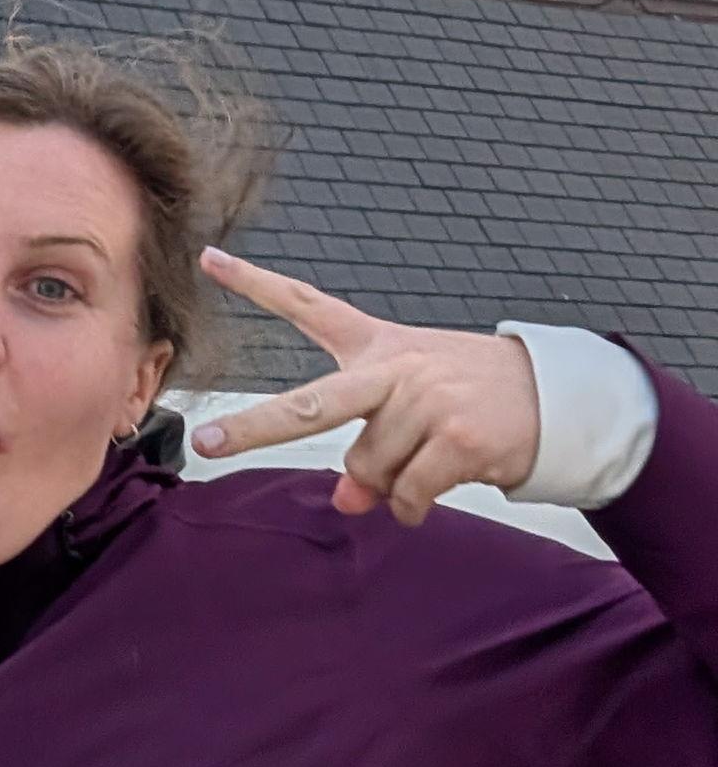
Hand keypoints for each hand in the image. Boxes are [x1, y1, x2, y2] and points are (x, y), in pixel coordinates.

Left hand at [190, 248, 541, 526]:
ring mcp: (425, 402)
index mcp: (376, 346)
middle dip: (253, 427)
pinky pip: (408, 494)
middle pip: (311, 404)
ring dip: (391, 484)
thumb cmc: (472, 396)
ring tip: (427, 461)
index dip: (256, 283)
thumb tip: (349, 498)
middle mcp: (393, 368)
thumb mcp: (413, 410)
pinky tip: (433, 493)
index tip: (211, 259)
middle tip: (208, 445)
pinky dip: (414, 507)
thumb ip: (369, 450)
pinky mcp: (457, 438)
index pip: (308, 306)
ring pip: (369, 469)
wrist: (557, 397)